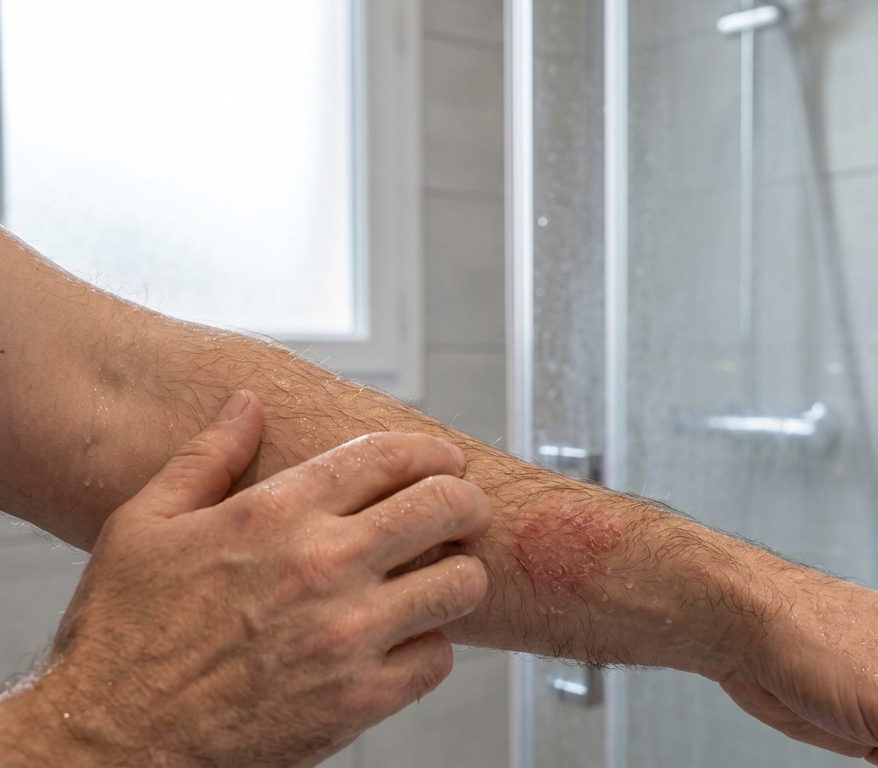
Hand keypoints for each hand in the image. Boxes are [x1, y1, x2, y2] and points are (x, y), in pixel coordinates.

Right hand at [0, 391, 491, 766]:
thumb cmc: (121, 636)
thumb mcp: (143, 526)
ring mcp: (346, 634)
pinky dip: (429, 649)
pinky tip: (405, 643)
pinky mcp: (358, 699)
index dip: (431, 453)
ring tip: (443, 580)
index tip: (445, 461)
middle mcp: (320, 565)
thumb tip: (247, 403)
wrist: (108, 742)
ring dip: (458, 577)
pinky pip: (437, 659)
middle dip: (466, 503)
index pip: (388, 456)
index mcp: (274, 514)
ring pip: (459, 584)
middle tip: (465, 513)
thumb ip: (206, 457)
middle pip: (443, 508)